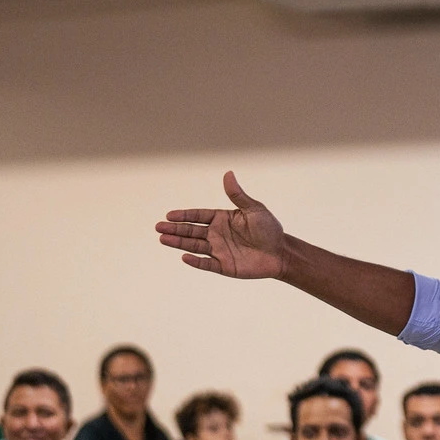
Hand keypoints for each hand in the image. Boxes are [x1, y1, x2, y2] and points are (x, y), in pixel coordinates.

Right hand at [156, 172, 287, 279]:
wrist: (281, 252)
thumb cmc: (269, 228)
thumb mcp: (254, 209)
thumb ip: (238, 195)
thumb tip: (228, 173)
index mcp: (222, 219)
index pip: (198, 216)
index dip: (184, 216)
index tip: (169, 215)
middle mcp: (216, 234)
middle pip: (191, 231)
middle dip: (175, 229)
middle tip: (158, 227)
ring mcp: (219, 250)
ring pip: (194, 246)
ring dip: (179, 242)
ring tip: (162, 238)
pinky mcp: (224, 266)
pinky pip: (206, 264)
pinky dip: (195, 261)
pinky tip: (184, 257)